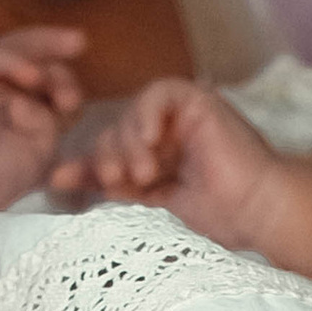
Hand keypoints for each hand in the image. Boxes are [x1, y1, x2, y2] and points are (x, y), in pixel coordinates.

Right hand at [0, 26, 85, 209]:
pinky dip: (11, 63)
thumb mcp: (38, 149)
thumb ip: (50, 119)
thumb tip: (52, 99)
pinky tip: (32, 75)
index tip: (73, 105)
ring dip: (41, 49)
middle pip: (32, 54)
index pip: (48, 80)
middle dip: (56, 51)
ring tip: (67, 51)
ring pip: (13, 48)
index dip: (66, 86)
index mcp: (17, 99)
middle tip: (79, 42)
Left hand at [45, 80, 282, 246]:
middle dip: (108, 156)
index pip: (107, 155)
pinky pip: (160, 92)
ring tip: (143, 173)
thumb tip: (54, 179)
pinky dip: (148, 112)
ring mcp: (182, 117)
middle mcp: (167, 136)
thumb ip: (108, 187)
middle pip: (114, 132)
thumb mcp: (148, 205)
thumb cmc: (216, 218)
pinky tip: (151, 139)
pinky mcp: (199, 100)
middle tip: (115, 179)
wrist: (257, 213)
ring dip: (129, 142)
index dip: (84, 167)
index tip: (61, 182)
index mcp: (155, 162)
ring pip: (133, 113)